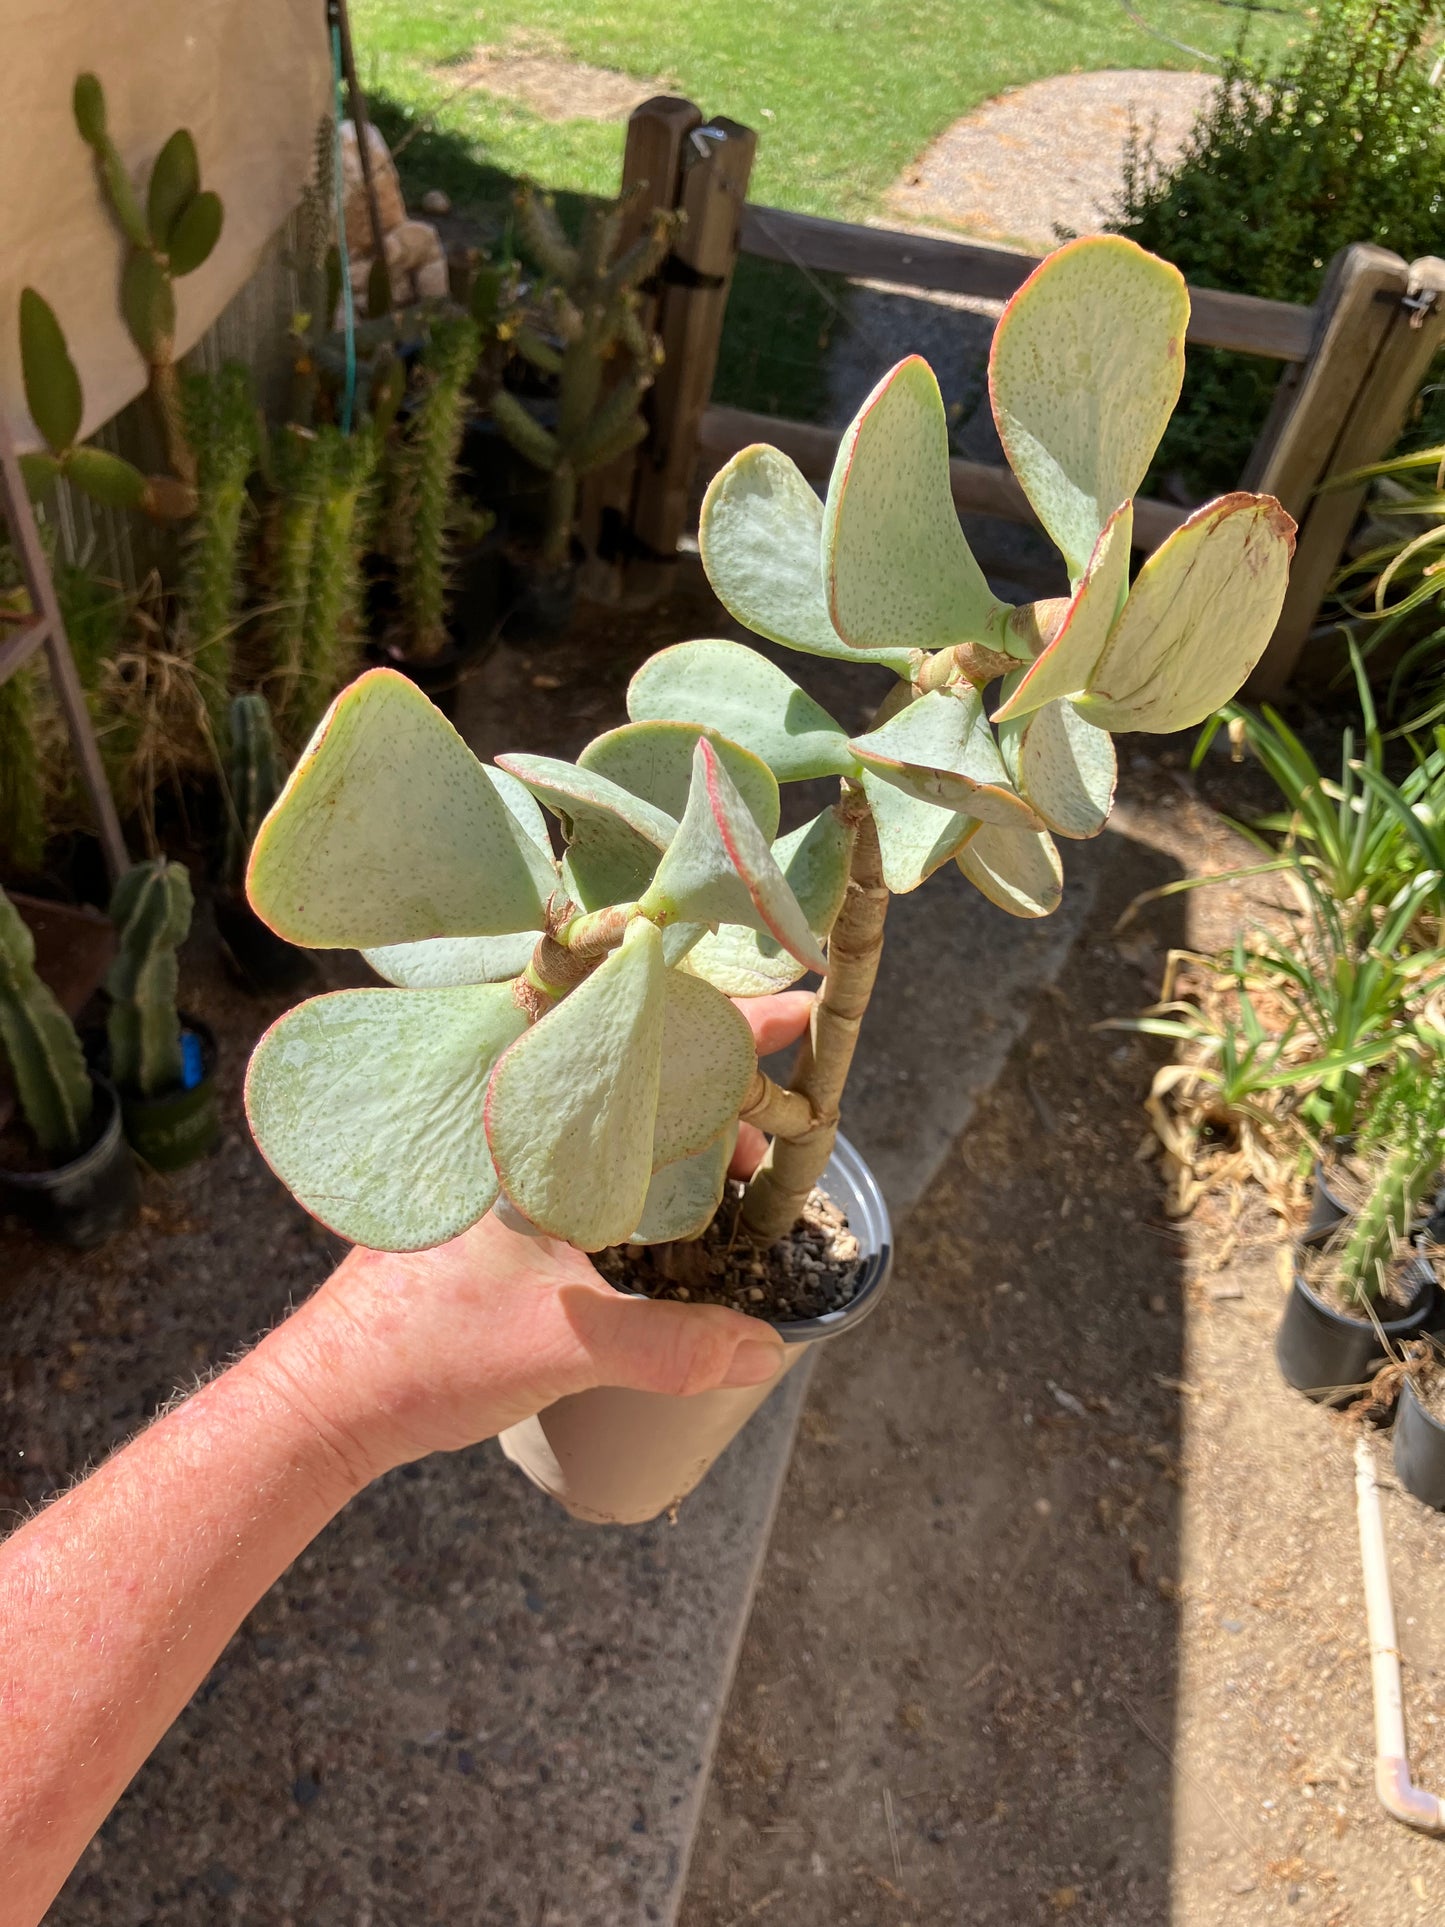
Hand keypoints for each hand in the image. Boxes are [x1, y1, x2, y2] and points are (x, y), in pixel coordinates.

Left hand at [252, 991, 813, 1489]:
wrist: (330, 1402)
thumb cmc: (421, 1355)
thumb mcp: (563, 1348)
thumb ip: (671, 1348)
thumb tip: (768, 1346)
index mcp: (518, 1129)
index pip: (627, 1037)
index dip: (715, 1017)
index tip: (794, 1009)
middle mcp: (509, 1127)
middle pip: (630, 1066)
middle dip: (717, 1075)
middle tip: (785, 1110)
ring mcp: (503, 1163)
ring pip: (613, 1113)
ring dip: (684, 1124)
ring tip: (747, 1160)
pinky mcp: (500, 1205)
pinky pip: (594, 1155)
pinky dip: (648, 1161)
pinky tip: (686, 1197)